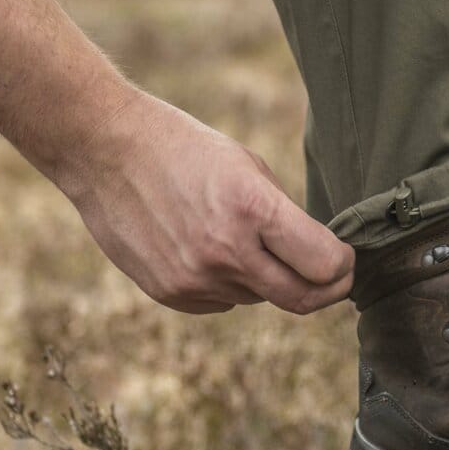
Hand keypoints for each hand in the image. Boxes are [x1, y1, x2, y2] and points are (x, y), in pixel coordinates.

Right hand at [54, 92, 354, 315]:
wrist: (104, 151)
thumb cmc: (182, 147)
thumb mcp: (246, 166)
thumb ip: (283, 215)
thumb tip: (317, 256)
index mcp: (251, 208)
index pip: (324, 264)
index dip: (344, 265)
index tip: (345, 258)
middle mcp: (225, 251)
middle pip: (301, 299)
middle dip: (326, 290)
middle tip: (332, 278)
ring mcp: (195, 278)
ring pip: (258, 298)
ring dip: (266, 278)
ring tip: (242, 238)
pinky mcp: (169, 293)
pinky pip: (221, 302)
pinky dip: (229, 283)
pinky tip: (207, 247)